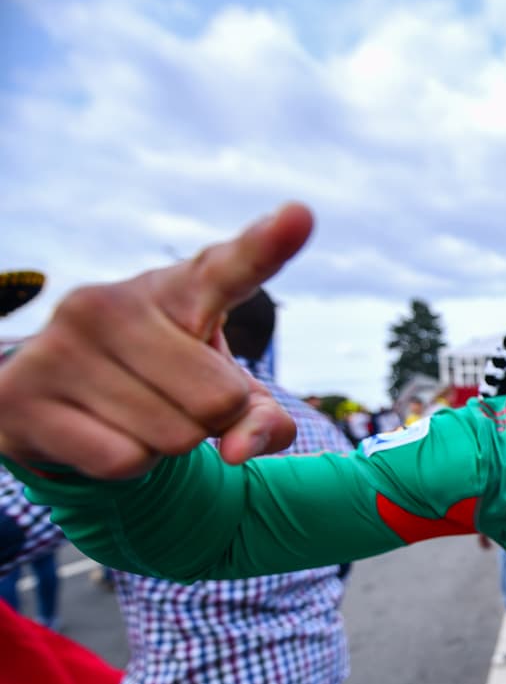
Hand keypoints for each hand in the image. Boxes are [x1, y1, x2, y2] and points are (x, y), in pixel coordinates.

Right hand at [0, 203, 312, 478]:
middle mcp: (112, 302)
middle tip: (173, 401)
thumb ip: (260, 416)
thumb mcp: (222, 392)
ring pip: (173, 437)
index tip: (300, 216)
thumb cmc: (164, 383)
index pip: (230, 268)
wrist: (59, 400)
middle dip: (211, 423)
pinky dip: (131, 466)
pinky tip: (100, 435)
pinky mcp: (23, 396)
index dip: (265, 246)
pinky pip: (125, 460)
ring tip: (133, 415)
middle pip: (220, 399)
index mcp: (178, 288)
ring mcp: (61, 345)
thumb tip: (240, 449)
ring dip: (167, 446)